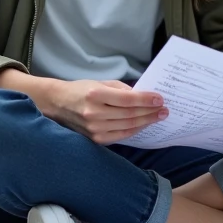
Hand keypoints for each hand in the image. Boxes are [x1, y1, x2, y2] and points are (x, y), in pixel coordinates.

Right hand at [46, 80, 167, 145]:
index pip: (127, 99)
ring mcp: (94, 129)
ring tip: (158, 117)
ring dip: (146, 122)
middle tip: (164, 110)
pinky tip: (143, 125)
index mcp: (95, 95)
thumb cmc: (81, 90)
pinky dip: (134, 130)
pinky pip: (120, 136)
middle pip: (130, 114)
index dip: (146, 100)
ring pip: (128, 126)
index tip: (160, 99)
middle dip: (150, 112)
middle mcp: (94, 113)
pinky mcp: (95, 139)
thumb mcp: (100, 82)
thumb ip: (121, 89)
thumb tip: (142, 97)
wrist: (58, 104)